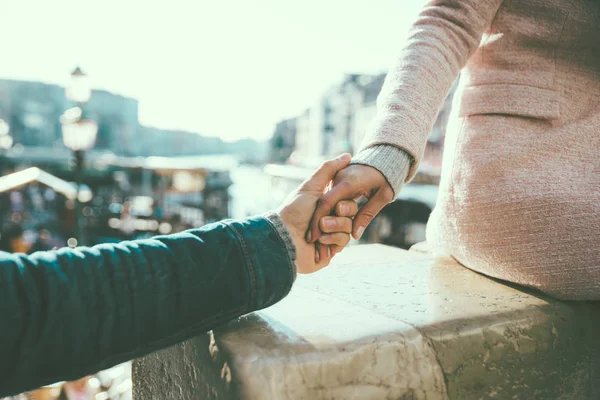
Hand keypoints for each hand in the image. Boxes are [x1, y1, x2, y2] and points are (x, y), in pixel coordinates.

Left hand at [278, 154, 357, 273]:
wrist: (285, 238)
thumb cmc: (294, 211)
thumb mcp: (310, 186)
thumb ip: (328, 170)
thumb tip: (347, 155)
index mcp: (325, 204)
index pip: (347, 200)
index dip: (345, 202)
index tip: (337, 204)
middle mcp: (328, 218)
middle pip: (351, 214)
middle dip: (338, 216)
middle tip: (323, 220)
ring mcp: (330, 235)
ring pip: (348, 228)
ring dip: (333, 228)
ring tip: (318, 232)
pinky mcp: (330, 250)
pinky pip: (343, 242)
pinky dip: (331, 240)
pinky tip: (319, 243)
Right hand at [307, 164, 393, 242]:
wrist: (383, 158)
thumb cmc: (386, 178)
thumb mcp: (382, 196)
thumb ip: (367, 215)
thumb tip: (354, 236)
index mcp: (349, 182)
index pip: (328, 202)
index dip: (318, 221)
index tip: (313, 238)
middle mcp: (338, 179)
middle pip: (322, 204)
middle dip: (316, 225)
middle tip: (312, 244)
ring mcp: (334, 178)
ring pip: (322, 202)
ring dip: (319, 221)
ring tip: (316, 242)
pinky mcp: (334, 181)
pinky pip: (327, 198)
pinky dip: (325, 213)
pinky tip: (322, 229)